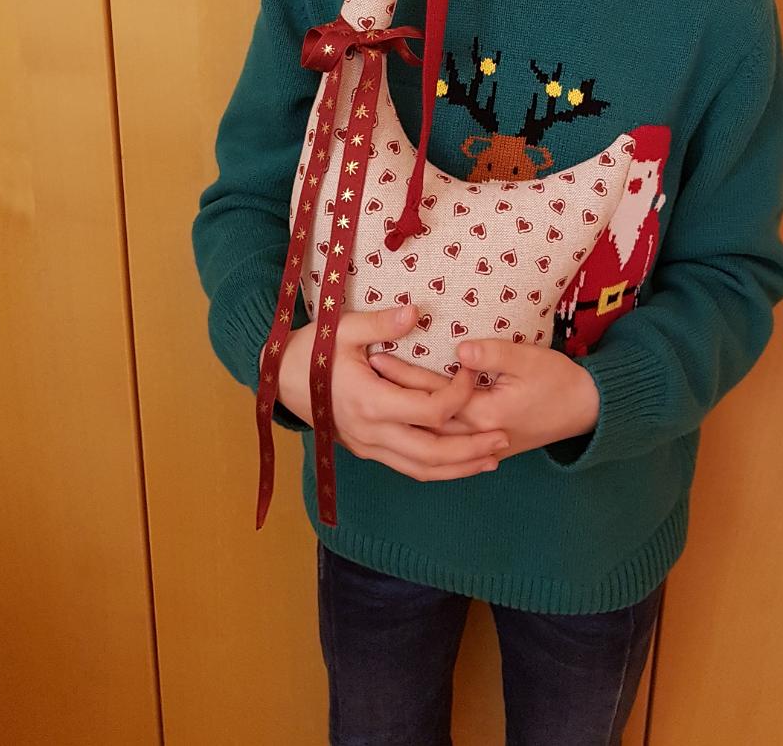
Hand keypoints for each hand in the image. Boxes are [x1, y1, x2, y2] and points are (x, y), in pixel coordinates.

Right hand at [259, 304, 511, 481]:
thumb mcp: (342, 328)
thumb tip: (416, 313)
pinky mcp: (367, 450)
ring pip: (421, 469)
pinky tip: (460, 463)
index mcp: (369, 400)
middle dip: (471, 449)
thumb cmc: (312, 350)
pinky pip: (408, 468)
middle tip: (504, 437)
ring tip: (493, 458)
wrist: (278, 380)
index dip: (459, 394)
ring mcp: (368, 446)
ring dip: (459, 468)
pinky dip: (437, 469)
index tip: (473, 373)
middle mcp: (371, 432)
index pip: (429, 409)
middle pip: (432, 452)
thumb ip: (381, 322)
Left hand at [369, 337, 600, 456]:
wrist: (585, 411)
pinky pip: (445, 445)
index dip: (404, 375)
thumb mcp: (529, 359)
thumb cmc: (558, 381)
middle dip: (395, 395)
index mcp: (482, 412)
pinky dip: (423, 434)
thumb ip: (494, 354)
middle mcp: (475, 434)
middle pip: (425, 417)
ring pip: (432, 436)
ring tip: (378, 396)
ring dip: (405, 416)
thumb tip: (459, 349)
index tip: (377, 356)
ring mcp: (480, 444)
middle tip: (367, 375)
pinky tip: (407, 425)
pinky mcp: (485, 445)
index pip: (433, 394)